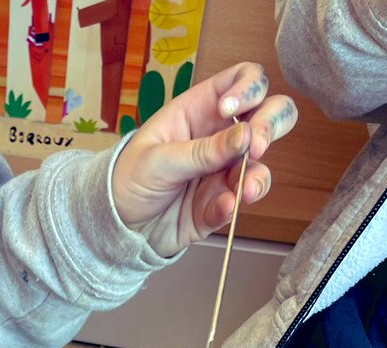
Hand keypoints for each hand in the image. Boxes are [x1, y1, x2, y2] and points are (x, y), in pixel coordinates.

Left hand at [112, 62, 297, 257]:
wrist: (115, 228)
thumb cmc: (127, 180)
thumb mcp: (158, 160)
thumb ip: (201, 150)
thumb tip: (245, 136)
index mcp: (200, 110)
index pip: (243, 80)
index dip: (249, 88)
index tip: (231, 110)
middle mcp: (218, 137)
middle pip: (269, 115)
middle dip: (270, 126)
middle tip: (255, 146)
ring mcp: (222, 171)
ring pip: (260, 164)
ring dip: (258, 175)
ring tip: (245, 190)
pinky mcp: (219, 204)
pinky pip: (238, 201)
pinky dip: (235, 205)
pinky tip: (224, 207)